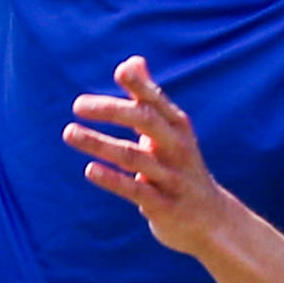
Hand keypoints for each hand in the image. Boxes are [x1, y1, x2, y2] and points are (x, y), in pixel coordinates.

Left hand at [64, 57, 242, 254]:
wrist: (213, 221)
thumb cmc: (182, 169)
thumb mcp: (171, 132)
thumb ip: (150, 97)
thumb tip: (132, 61)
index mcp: (178, 128)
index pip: (157, 101)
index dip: (141, 86)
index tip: (120, 71)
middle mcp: (178, 149)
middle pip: (146, 122)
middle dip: (112, 110)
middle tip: (78, 105)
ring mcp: (172, 178)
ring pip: (135, 156)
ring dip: (100, 143)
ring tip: (69, 132)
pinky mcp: (164, 206)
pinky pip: (136, 190)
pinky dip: (112, 179)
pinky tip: (89, 169)